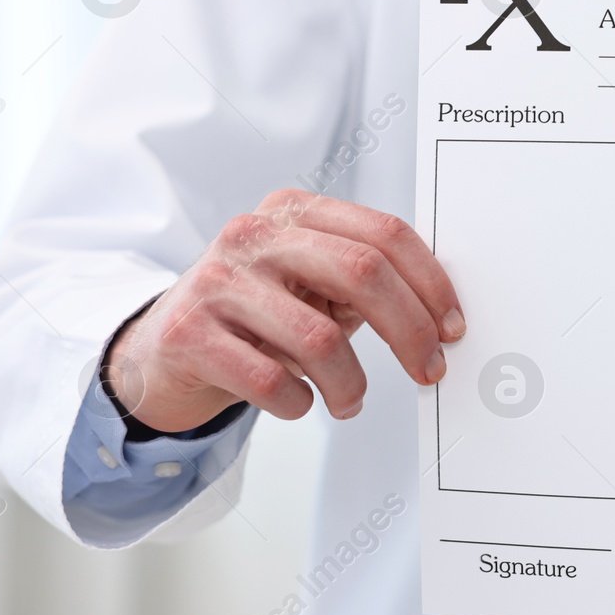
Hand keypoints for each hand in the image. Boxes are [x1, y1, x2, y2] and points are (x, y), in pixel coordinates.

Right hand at [104, 190, 464, 432]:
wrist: (161, 352)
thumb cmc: (256, 317)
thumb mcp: (312, 285)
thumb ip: (366, 283)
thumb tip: (442, 315)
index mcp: (294, 211)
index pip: (384, 234)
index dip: (430, 283)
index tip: (453, 327)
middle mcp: (254, 235)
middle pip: (362, 273)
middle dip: (410, 330)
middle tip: (429, 370)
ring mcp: (217, 280)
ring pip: (319, 338)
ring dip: (350, 384)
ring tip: (349, 400)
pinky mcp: (189, 333)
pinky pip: (272, 379)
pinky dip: (299, 403)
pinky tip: (298, 403)